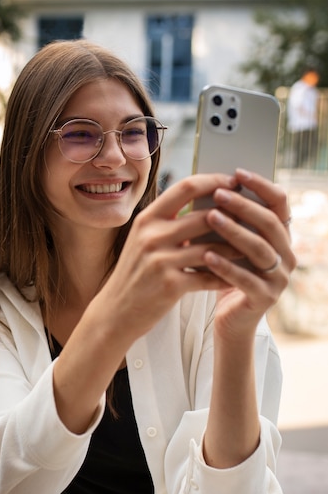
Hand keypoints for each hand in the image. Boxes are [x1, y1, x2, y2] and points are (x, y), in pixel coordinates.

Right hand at [100, 173, 239, 340]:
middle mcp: (151, 235)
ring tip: (252, 248)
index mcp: (147, 218)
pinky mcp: (169, 285)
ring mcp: (160, 260)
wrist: (116, 310)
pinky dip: (225, 276)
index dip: (214, 181)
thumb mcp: (144, 240)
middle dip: (234, 217)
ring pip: (212, 247)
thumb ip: (169, 221)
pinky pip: (208, 276)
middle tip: (253, 218)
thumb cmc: (136, 273)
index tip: (234, 183)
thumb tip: (209, 205)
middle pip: (205, 216)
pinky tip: (237, 277)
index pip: (186, 187)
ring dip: (235, 248)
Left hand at [200, 168, 294, 339]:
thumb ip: (230, 223)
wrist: (230, 320)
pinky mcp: (265, 299)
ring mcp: (279, 279)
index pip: (280, 204)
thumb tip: (210, 188)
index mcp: (281, 238)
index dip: (261, 186)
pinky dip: (226, 265)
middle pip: (269, 223)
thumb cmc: (227, 276)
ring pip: (259, 249)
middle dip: (243, 206)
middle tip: (219, 194)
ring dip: (234, 231)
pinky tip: (206, 255)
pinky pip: (246, 279)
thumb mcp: (230, 246)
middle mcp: (287, 256)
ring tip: (210, 218)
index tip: (238, 172)